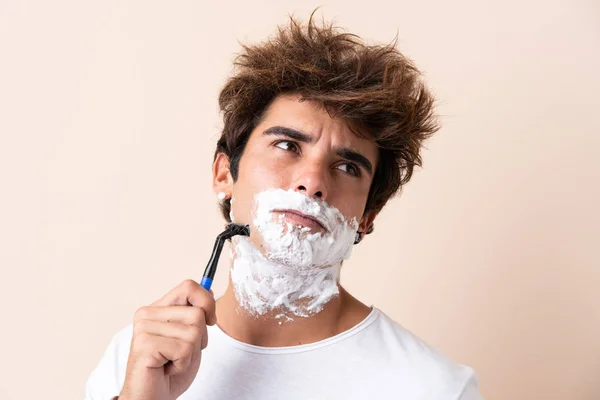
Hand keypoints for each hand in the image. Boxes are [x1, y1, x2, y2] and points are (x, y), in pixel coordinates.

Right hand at [119, 279, 216, 399]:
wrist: (151, 397)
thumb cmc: (170, 369)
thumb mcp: (191, 337)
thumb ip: (196, 314)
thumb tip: (209, 291)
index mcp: (157, 308)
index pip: (189, 286)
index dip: (207, 302)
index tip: (210, 321)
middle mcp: (147, 314)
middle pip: (197, 313)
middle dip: (199, 337)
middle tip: (180, 352)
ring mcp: (144, 328)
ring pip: (194, 332)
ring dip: (190, 353)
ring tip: (172, 361)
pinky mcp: (145, 345)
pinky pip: (184, 349)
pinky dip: (182, 363)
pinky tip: (167, 368)